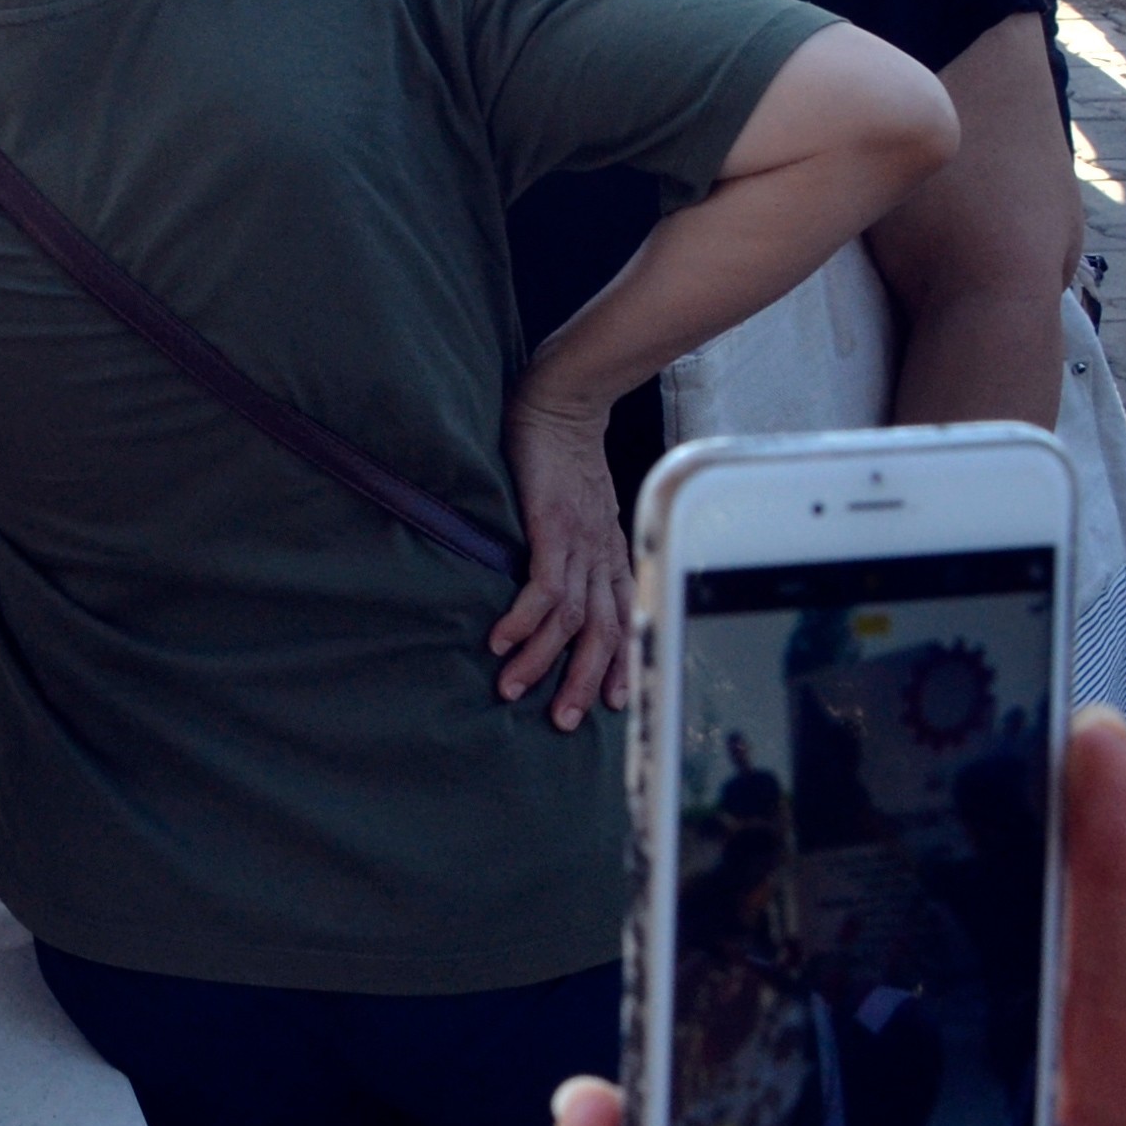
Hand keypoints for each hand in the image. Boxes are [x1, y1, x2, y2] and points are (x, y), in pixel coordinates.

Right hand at [487, 389, 630, 728]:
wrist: (560, 404)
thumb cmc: (563, 453)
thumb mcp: (579, 506)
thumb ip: (575, 541)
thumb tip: (558, 573)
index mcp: (609, 554)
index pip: (622, 621)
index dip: (618, 665)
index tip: (609, 703)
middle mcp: (600, 556)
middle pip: (603, 634)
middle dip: (583, 681)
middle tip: (563, 721)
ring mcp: (578, 544)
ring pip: (571, 620)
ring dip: (542, 660)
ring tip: (511, 688)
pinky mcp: (552, 528)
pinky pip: (543, 587)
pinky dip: (524, 620)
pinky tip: (502, 641)